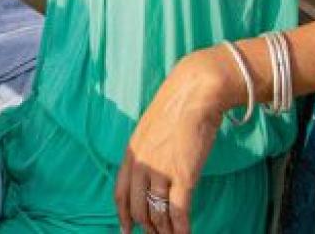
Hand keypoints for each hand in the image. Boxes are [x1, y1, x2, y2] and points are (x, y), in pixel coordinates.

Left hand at [115, 49, 234, 232]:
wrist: (194, 94)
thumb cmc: (177, 108)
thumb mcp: (150, 128)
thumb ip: (147, 150)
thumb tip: (151, 169)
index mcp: (132, 152)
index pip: (120, 192)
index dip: (123, 214)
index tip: (126, 229)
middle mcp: (142, 163)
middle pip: (138, 207)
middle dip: (147, 226)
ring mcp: (161, 169)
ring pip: (158, 212)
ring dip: (165, 230)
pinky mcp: (184, 174)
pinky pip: (179, 210)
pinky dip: (181, 227)